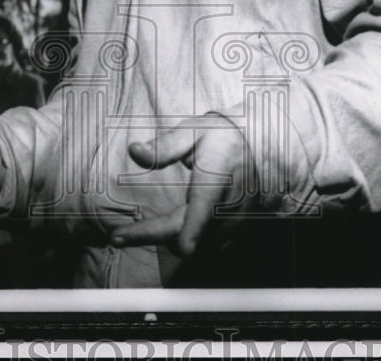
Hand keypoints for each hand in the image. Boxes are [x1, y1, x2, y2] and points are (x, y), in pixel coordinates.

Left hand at [109, 114, 256, 257]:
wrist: (262, 146)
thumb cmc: (224, 136)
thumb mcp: (193, 131)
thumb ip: (164, 146)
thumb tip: (134, 151)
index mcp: (214, 181)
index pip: (201, 212)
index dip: (183, 232)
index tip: (159, 244)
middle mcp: (226, 208)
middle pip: (186, 237)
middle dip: (150, 236)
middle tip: (118, 235)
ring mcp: (234, 224)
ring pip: (195, 247)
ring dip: (170, 239)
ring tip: (147, 226)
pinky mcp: (236, 232)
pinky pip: (207, 248)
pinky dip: (188, 241)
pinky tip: (178, 227)